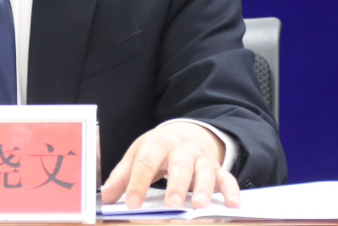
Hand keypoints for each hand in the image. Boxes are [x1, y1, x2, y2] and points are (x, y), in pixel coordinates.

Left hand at [100, 121, 239, 209]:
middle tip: (171, 205)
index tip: (131, 204)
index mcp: (157, 143)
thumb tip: (104, 197)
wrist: (186, 131)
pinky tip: (233, 203)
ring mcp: (201, 158)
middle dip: (176, 186)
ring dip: (203, 189)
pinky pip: (227, 177)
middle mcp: (182, 149)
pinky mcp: (216, 167)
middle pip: (179, 166)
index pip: (145, 163)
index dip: (137, 184)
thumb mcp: (138, 154)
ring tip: (199, 206)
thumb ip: (122, 176)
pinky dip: (231, 190)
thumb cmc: (158, 148)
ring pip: (205, 172)